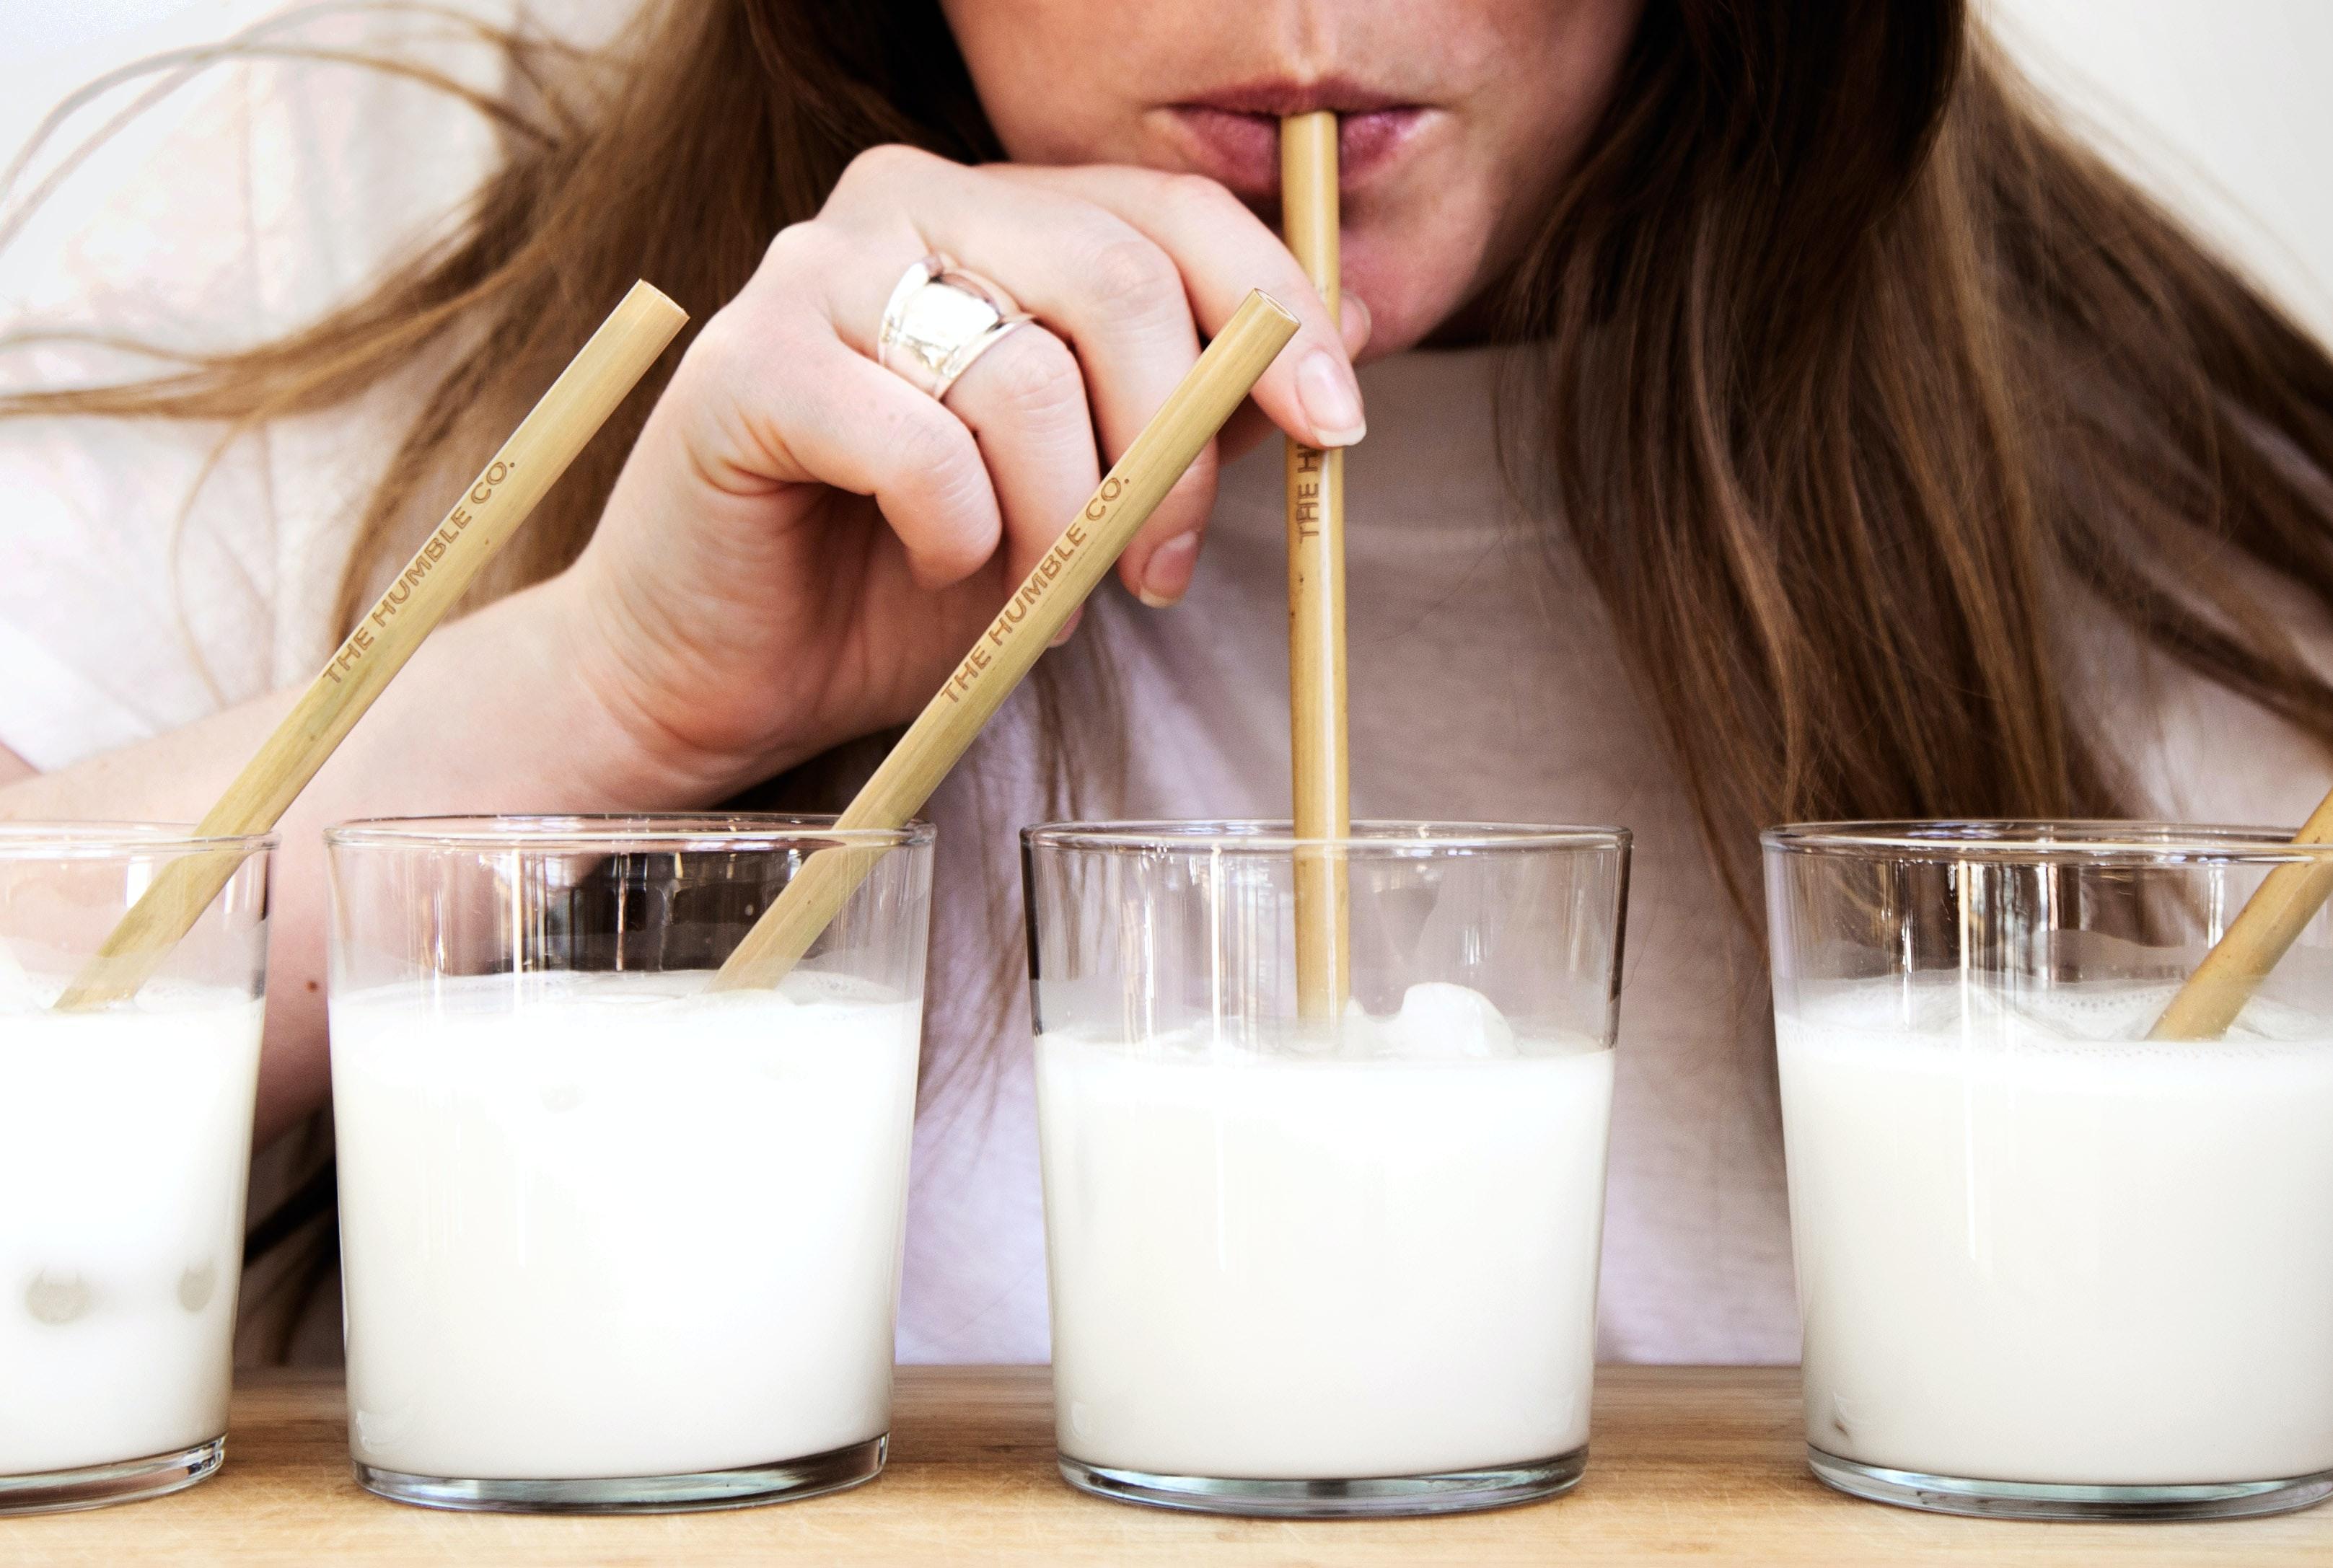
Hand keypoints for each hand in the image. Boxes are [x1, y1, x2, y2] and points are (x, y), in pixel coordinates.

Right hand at [553, 145, 1368, 796]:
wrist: (724, 669)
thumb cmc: (900, 576)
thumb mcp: (1081, 490)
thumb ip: (1179, 412)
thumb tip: (1330, 356)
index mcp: (998, 210)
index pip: (1173, 213)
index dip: (1275, 314)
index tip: (1333, 426)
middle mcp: (905, 201)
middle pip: (1116, 280)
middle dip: (1169, 450)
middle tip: (1157, 572)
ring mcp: (815, 271)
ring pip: (1024, 376)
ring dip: (1060, 523)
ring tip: (1034, 598)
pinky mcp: (746, 364)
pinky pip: (919, 446)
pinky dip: (955, 535)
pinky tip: (935, 565)